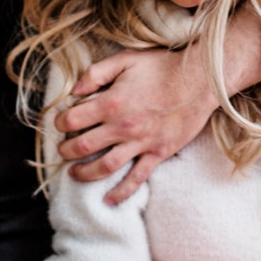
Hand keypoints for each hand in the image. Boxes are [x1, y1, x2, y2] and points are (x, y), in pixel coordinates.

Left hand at [54, 46, 215, 205]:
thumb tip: (74, 90)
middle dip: (66, 151)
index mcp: (112, 102)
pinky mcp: (158, 153)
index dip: (60, 123)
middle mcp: (123, 126)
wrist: (201, 80)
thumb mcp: (126, 60)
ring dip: (85, 173)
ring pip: (104, 167)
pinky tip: (109, 200)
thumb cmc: (163, 67)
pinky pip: (136, 178)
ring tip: (74, 174)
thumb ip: (96, 73)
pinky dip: (121, 192)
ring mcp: (141, 143)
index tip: (59, 124)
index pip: (72, 120)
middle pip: (83, 147)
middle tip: (62, 151)